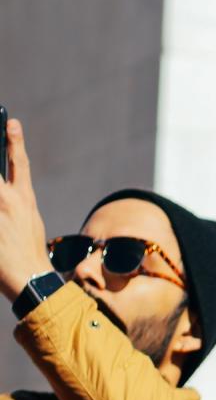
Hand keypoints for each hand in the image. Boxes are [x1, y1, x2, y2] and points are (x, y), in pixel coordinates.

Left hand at [0, 119, 52, 299]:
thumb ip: (14, 199)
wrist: (29, 278)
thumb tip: (10, 190)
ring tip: (1, 210)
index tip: (11, 121)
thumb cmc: (28, 250)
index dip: (14, 140)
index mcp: (23, 199)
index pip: (20, 162)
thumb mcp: (28, 218)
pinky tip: (0, 225)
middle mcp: (8, 202)